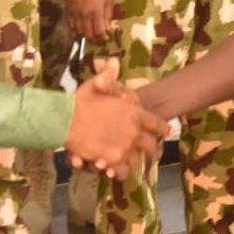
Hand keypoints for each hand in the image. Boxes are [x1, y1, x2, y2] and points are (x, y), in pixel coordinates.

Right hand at [64, 59, 167, 179]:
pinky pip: (119, 171)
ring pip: (136, 162)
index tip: (169, 131)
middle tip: (156, 151)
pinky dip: (117, 172)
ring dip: (135, 162)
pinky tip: (114, 171)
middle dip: (155, 149)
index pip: (156, 123)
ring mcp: (123, 149)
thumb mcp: (96, 83)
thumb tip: (114, 61)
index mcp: (134, 114)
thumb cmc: (80, 101)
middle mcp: (133, 133)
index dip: (163, 128)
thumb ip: (108, 75)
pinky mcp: (110, 161)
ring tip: (133, 163)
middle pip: (152, 146)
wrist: (64, 120)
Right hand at [66, 0, 114, 42]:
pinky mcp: (68, 10)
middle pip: (88, 34)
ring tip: (91, 30)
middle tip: (99, 36)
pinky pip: (71, 25)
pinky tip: (82, 25)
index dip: (103, 38)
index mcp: (96, 11)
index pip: (99, 32)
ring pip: (79, 31)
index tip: (106, 37)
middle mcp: (84, 15)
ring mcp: (75, 13)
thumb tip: (108, 28)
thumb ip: (108, 13)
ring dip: (86, 33)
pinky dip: (77, 28)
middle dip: (95, 38)